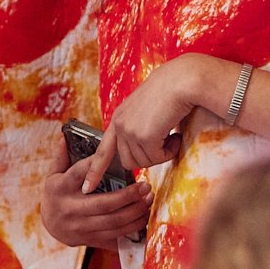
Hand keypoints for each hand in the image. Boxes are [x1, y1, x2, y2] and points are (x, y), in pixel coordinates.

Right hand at [39, 136, 150, 248]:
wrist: (49, 224)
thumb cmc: (56, 194)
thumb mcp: (54, 174)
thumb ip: (62, 156)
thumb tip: (65, 137)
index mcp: (61, 187)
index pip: (80, 173)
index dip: (100, 166)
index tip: (121, 159)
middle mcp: (70, 208)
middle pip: (105, 204)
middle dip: (130, 196)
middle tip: (146, 186)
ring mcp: (80, 227)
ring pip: (114, 222)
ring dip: (135, 212)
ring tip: (148, 200)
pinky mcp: (89, 239)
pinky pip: (115, 237)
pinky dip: (132, 229)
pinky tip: (142, 218)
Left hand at [103, 55, 207, 172]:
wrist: (181, 81)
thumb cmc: (171, 92)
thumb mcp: (147, 110)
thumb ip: (140, 127)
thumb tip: (147, 148)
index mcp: (119, 117)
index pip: (103, 150)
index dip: (95, 170)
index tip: (87, 188)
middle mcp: (120, 124)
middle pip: (129, 161)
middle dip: (148, 158)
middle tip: (165, 143)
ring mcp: (130, 131)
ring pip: (145, 162)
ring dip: (161, 153)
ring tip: (171, 133)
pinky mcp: (144, 136)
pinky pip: (159, 158)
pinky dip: (170, 151)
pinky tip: (176, 134)